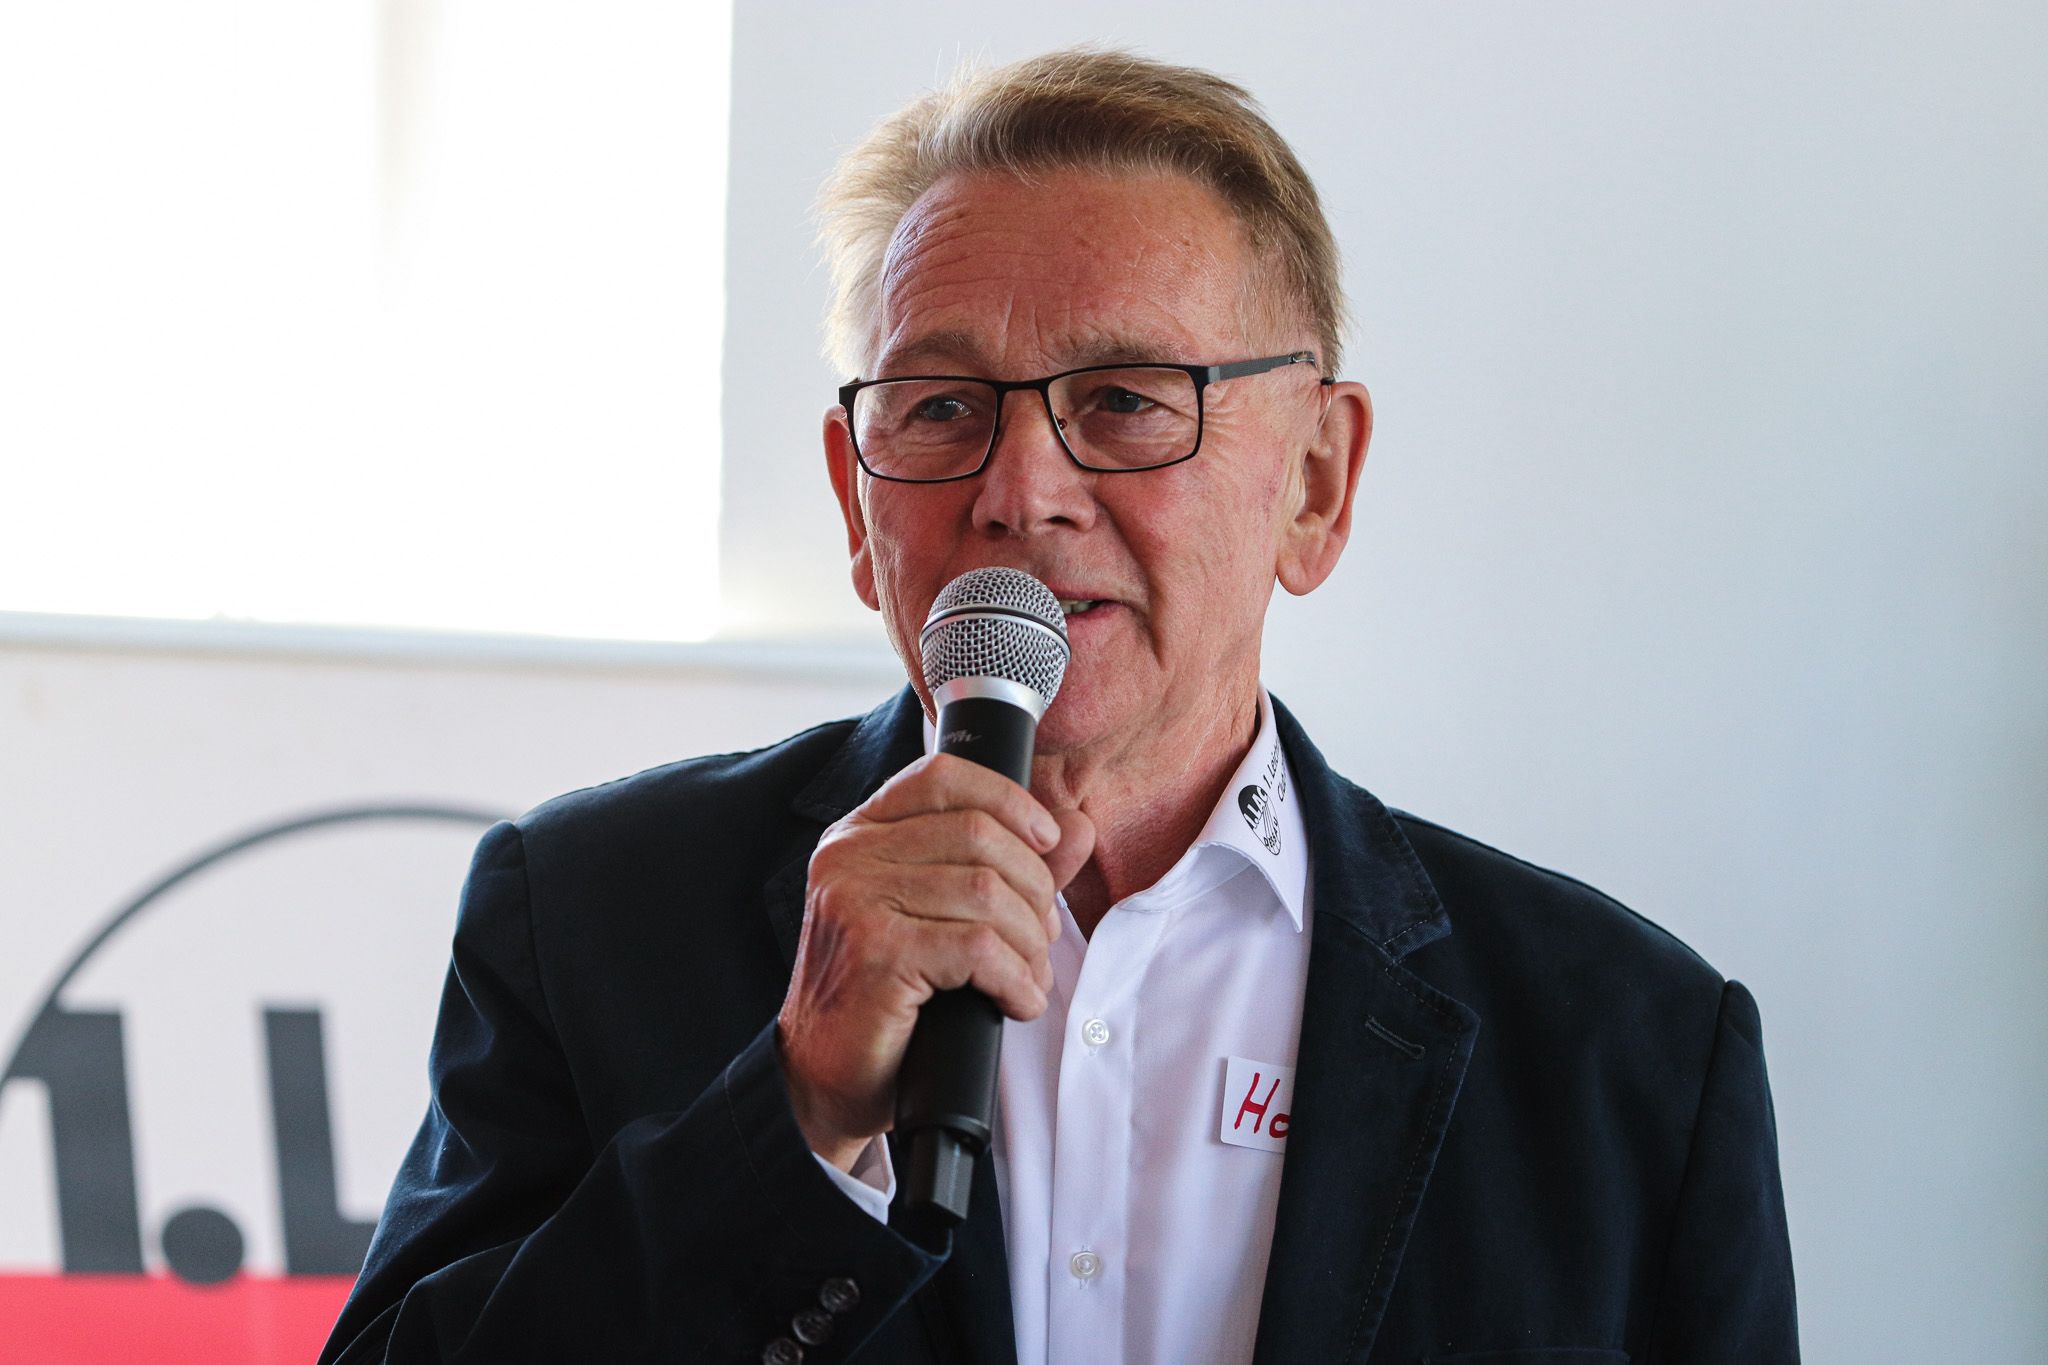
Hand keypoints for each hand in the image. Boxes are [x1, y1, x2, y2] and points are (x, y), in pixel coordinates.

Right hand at [776, 753, 1095, 1170]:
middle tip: (1038, 939)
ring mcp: (856, 900)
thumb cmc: (887, 997)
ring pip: (988, 892)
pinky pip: (980, 947)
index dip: (1010, 801)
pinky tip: (1015, 1002)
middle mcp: (849, 855)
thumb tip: (1078, 826)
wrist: (825, 1079)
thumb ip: (1010, 866)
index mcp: (860, 833)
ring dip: (1029, 945)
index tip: (1045, 842)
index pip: (945, 776)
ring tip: (1027, 978)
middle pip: (980, 834)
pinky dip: (1016, 980)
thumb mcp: (946, 916)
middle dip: (1033, 890)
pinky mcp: (876, 951)